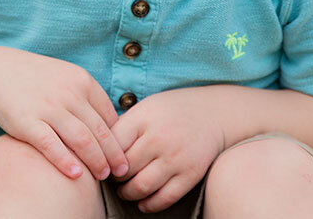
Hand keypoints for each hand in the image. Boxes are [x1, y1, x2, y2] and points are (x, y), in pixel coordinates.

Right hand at [0, 47, 128, 180]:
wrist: (0, 72)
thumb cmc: (40, 81)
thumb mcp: (68, 79)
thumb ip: (89, 99)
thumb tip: (114, 127)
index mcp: (83, 82)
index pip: (110, 116)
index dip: (119, 140)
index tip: (124, 156)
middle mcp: (68, 93)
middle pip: (100, 131)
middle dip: (113, 155)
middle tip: (121, 172)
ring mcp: (48, 107)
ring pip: (81, 140)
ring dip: (96, 161)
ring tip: (103, 176)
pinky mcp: (27, 121)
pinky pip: (51, 145)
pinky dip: (65, 161)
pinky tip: (76, 175)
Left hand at [110, 87, 226, 212]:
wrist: (214, 113)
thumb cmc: (171, 110)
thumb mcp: (145, 108)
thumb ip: (124, 126)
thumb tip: (98, 149)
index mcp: (143, 118)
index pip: (112, 144)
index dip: (102, 156)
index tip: (101, 161)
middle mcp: (159, 138)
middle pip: (124, 168)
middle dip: (113, 178)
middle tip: (110, 179)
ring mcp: (176, 157)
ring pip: (142, 186)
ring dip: (128, 194)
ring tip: (124, 191)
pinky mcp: (191, 174)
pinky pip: (165, 197)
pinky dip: (150, 205)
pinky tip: (142, 202)